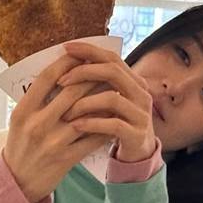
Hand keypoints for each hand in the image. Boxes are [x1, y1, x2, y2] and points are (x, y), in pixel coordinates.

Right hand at [3, 53, 119, 202]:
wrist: (17, 183)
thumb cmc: (20, 145)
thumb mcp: (20, 120)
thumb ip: (37, 99)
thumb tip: (62, 72)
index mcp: (23, 111)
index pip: (48, 77)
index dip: (67, 63)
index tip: (80, 56)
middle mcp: (37, 125)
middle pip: (72, 91)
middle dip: (91, 77)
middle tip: (104, 69)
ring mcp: (53, 142)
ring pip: (86, 113)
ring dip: (103, 99)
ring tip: (113, 89)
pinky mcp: (66, 158)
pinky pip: (92, 137)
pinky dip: (105, 125)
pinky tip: (113, 117)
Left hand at [56, 41, 156, 161]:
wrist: (138, 155)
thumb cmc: (116, 125)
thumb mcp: (109, 101)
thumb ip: (98, 84)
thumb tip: (66, 64)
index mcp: (134, 81)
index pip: (112, 57)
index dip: (89, 50)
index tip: (66, 48)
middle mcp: (141, 94)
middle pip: (113, 72)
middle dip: (84, 72)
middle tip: (61, 81)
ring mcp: (141, 115)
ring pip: (111, 99)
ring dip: (84, 103)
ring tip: (64, 112)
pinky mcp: (136, 135)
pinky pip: (113, 124)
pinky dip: (92, 123)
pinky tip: (75, 126)